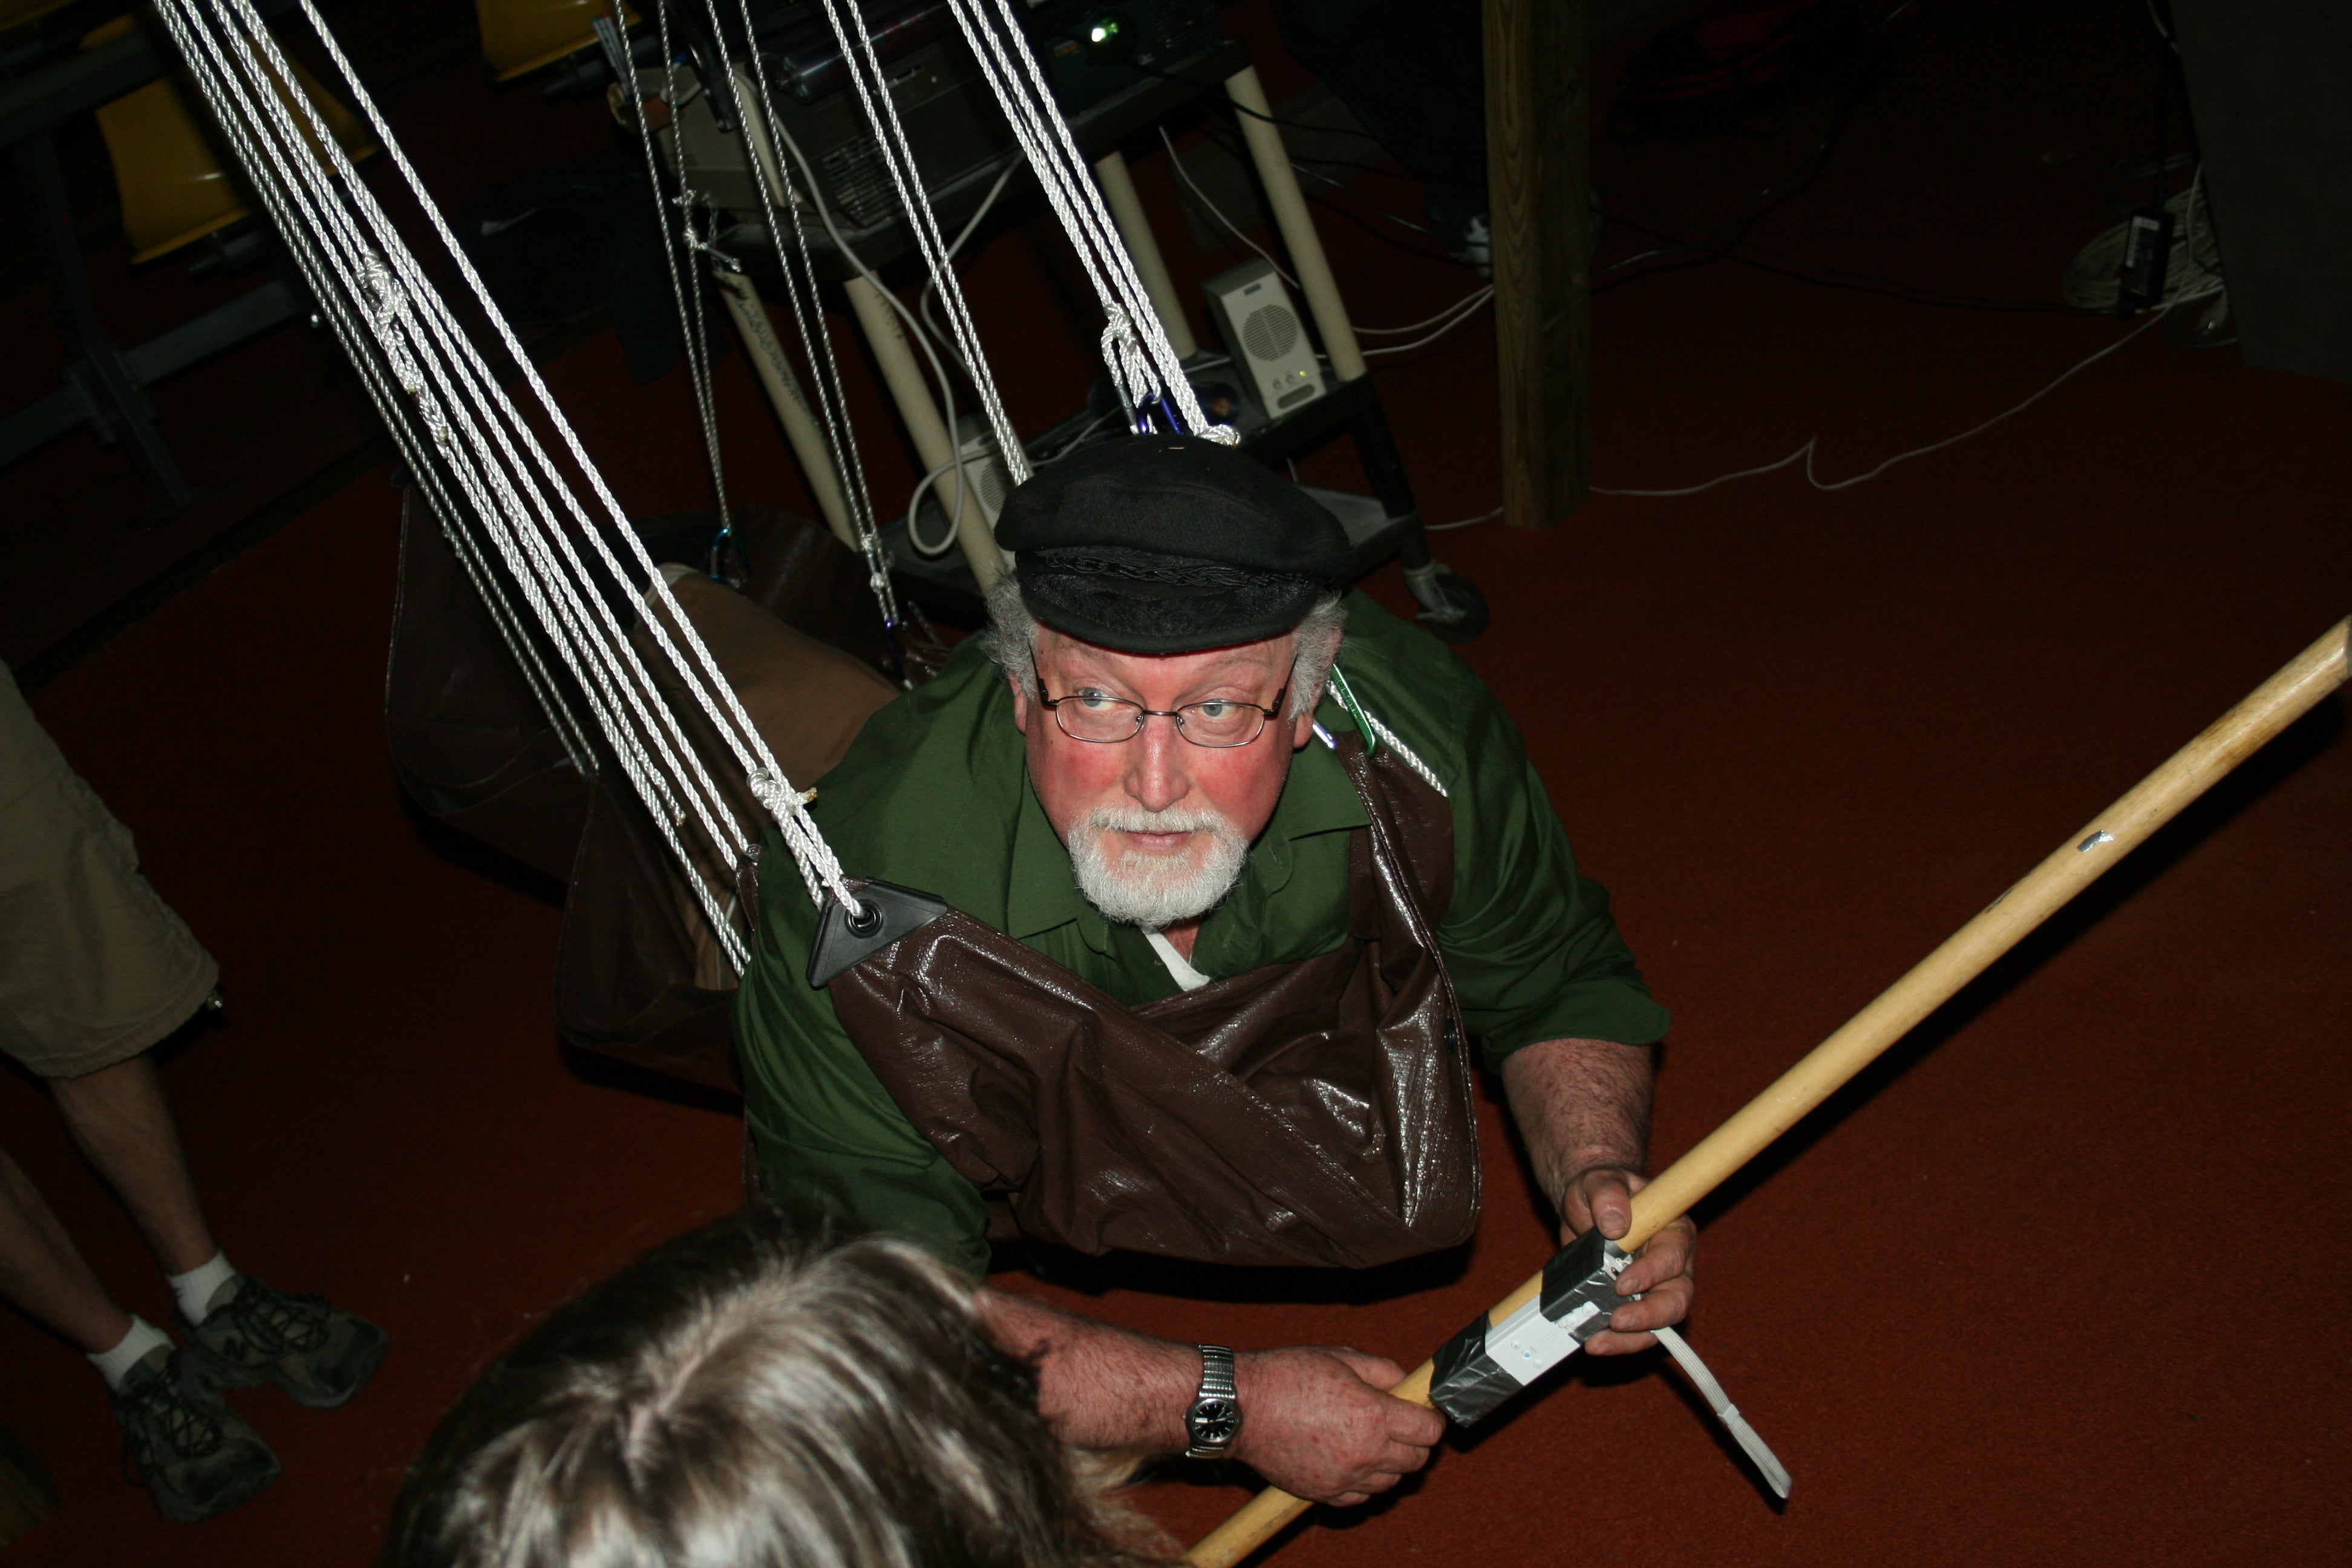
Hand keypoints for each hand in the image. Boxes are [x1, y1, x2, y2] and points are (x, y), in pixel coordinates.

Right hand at [1228, 1345, 1445, 1505]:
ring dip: (1391, 1463)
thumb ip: (1383, 1371)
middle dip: (1416, 1441)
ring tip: (1371, 1439)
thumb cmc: (1287, 1376)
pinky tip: (1352, 1459)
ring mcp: (1345, 1478)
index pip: (1430, 1431)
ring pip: (1392, 1482)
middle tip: (1400, 1423)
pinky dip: (1365, 1482)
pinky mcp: (1324, 1493)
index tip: (1423, 1410)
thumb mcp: (1342, 1356)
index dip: (1432, 1418)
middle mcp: (1365, 1453)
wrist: (1242, 1408)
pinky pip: (1362, 1497)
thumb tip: (1407, 1384)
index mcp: (1374, 1416)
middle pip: (1417, 1461)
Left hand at [1559, 1166, 1696, 1355]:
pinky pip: (1640, 1332)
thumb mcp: (1599, 1181)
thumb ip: (1607, 1193)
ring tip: (1598, 1341)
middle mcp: (1674, 1264)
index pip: (1673, 1255)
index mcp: (1672, 1230)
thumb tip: (1614, 1225)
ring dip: (1633, 1338)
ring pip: (1662, 1323)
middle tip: (1617, 1321)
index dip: (1653, 1273)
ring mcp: (1658, 1288)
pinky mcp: (1638, 1305)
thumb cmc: (1601, 1191)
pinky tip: (1595, 1342)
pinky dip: (1620, 1342)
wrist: (1587, 1207)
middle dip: (1650, 1315)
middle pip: (1678, 1298)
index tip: (1622, 1283)